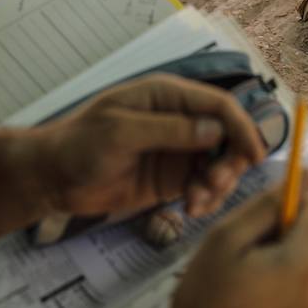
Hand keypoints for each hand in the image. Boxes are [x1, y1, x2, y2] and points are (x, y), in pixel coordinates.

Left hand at [19, 74, 267, 220]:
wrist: (53, 179)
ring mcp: (179, 151)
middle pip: (228, 136)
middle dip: (230, 162)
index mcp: (167, 96)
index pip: (219, 105)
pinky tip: (192, 210)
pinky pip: (205, 186)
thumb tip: (215, 130)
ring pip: (221, 164)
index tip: (254, 156)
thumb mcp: (121, 133)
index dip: (242, 127)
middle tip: (212, 185)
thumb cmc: (79, 146)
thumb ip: (169, 130)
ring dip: (218, 185)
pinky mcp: (174, 179)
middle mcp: (180, 120)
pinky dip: (207, 199)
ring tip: (196, 204)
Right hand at [148, 179, 307, 307]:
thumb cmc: (204, 302)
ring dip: (287, 270)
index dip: (287, 210)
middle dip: (285, 242)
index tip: (256, 228)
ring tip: (245, 291)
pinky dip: (287, 299)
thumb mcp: (225, 240)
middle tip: (242, 263)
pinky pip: (307, 302)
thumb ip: (269, 205)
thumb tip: (306, 176)